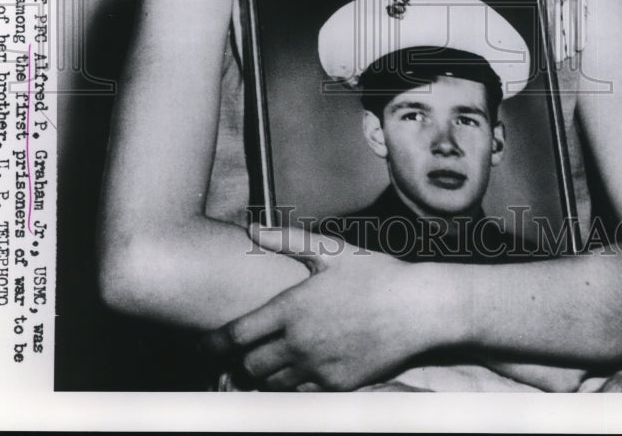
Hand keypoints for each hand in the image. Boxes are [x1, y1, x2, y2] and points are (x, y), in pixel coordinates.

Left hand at [200, 224, 430, 390]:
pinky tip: (302, 368)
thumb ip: (287, 240)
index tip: (202, 347)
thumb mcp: (331, 250)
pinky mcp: (339, 387)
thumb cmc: (377, 274)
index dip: (214, 344)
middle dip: (241, 361)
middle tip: (240, 353)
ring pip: (273, 384)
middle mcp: (300, 343)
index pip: (237, 336)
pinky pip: (303, 394)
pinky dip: (295, 385)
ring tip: (269, 361)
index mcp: (293, 309)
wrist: (419, 309)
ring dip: (266, 375)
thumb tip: (251, 227)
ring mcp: (319, 369)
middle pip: (250, 366)